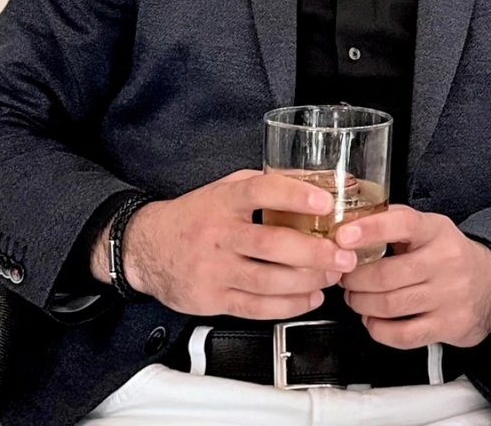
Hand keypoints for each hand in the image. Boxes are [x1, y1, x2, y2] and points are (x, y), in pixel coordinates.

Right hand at [91, 170, 358, 318]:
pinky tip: (310, 298)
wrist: (147, 248)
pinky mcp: (212, 299)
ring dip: (308, 282)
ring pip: (268, 281)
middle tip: (343, 255)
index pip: (262, 191)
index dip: (296, 195)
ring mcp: (214, 270)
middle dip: (315, 253)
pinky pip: (256, 307)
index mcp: (225, 200)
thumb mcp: (225, 188)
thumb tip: (316, 183)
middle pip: (273, 245)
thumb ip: (264, 186)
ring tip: (332, 277)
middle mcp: (220, 234)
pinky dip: (288, 306)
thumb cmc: (196, 215)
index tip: (326, 200)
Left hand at [336, 206, 490, 348]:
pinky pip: (403, 335)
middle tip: (345, 277)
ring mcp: (448, 296)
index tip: (344, 236)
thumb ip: (394, 222)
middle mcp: (445, 261)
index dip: (370, 230)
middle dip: (355, 279)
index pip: (403, 224)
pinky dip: (379, 330)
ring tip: (356, 298)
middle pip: (386, 274)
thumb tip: (353, 221)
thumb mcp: (429, 227)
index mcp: (436, 231)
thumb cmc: (450, 254)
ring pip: (390, 305)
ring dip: (362, 304)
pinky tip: (374, 321)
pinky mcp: (448, 325)